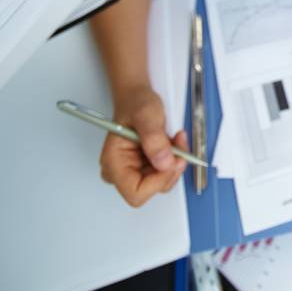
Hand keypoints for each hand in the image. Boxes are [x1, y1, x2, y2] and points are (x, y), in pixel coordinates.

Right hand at [99, 85, 188, 206]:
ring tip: (176, 140)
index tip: (172, 160)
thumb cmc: (134, 103)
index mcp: (113, 163)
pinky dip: (175, 159)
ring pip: (162, 182)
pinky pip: (166, 172)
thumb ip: (154, 139)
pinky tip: (174, 143)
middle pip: (152, 190)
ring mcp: (134, 171)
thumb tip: (164, 162)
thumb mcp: (147, 115)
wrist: (137, 96)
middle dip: (170, 168)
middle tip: (178, 145)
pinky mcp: (146, 168)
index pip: (136, 194)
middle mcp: (121, 172)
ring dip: (175, 162)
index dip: (158, 182)